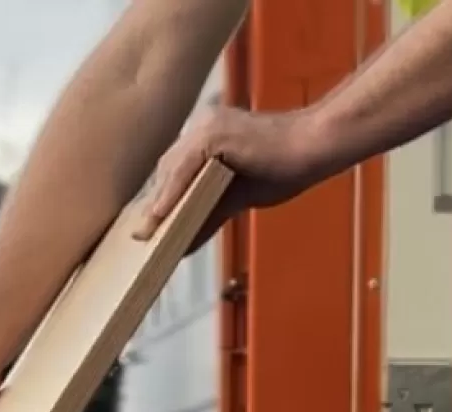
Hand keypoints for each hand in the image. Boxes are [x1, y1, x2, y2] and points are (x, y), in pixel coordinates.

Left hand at [134, 105, 327, 249]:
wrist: (312, 148)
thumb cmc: (283, 169)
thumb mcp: (236, 198)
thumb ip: (207, 214)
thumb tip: (183, 243)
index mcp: (206, 138)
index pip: (173, 171)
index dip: (159, 200)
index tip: (146, 227)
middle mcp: (201, 127)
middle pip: (167, 170)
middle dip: (153, 204)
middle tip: (139, 236)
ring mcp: (206, 127)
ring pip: (172, 169)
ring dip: (157, 203)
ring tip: (145, 234)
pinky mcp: (215, 134)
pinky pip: (185, 167)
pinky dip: (172, 192)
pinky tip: (161, 215)